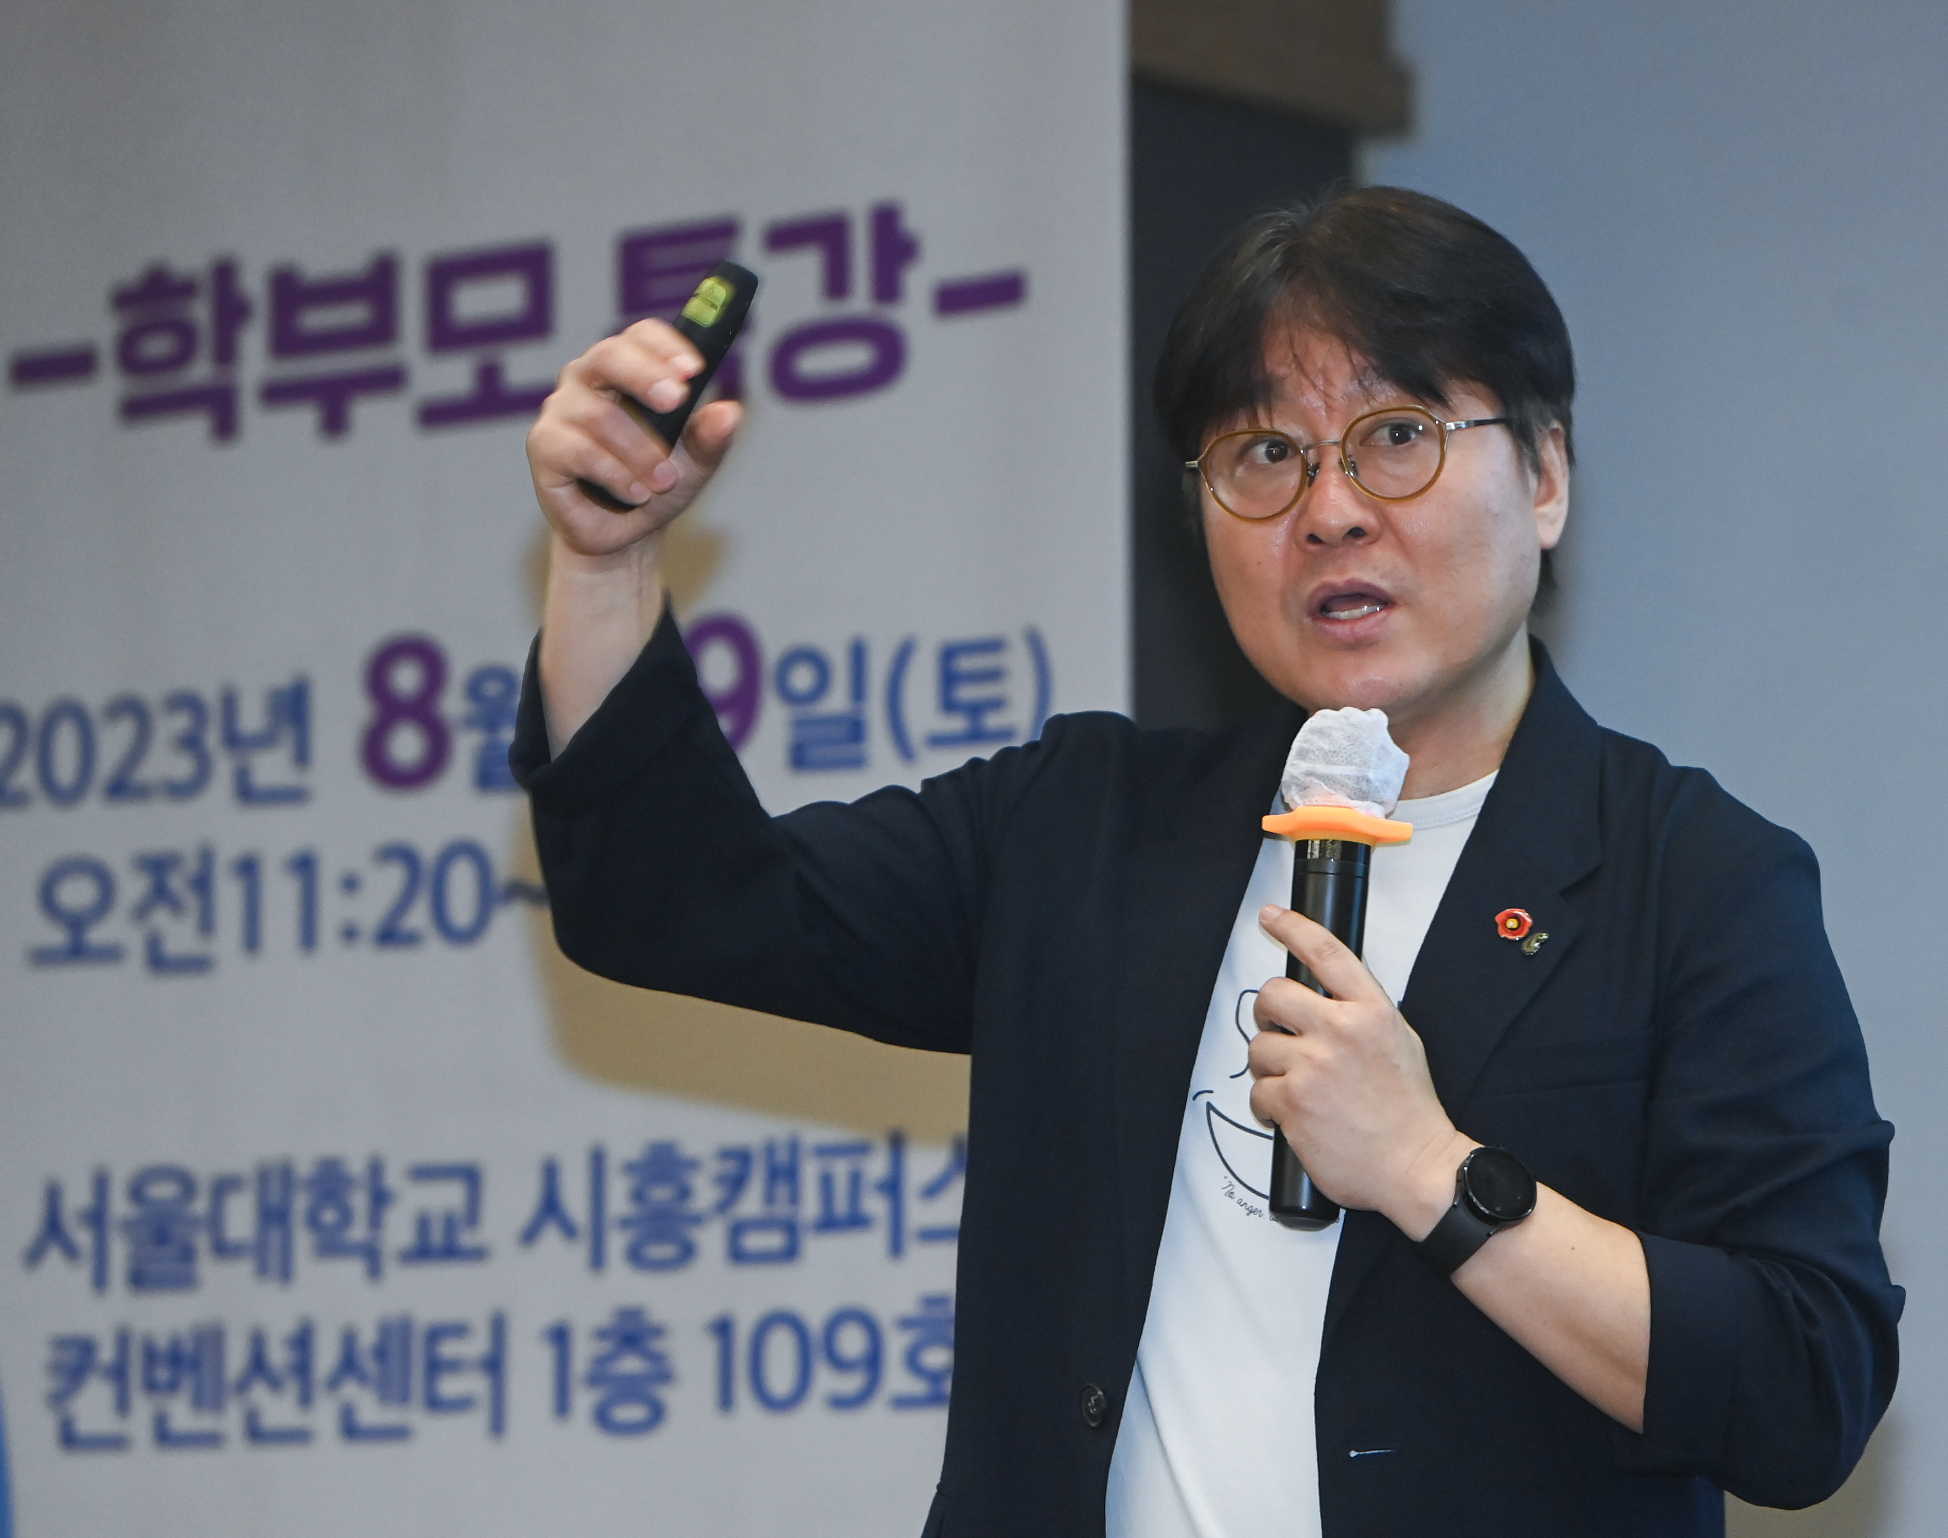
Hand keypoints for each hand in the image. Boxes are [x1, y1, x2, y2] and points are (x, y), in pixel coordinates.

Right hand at [525, 318, 742, 561]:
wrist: (625, 533)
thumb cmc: (657, 483)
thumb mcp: (694, 463)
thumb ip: (709, 438)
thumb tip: (729, 412)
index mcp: (626, 368)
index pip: (641, 336)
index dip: (666, 346)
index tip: (693, 369)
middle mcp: (587, 378)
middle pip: (609, 356)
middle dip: (646, 377)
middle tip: (677, 401)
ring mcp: (560, 409)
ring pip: (600, 415)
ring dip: (640, 452)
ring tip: (664, 481)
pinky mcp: (544, 445)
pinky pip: (578, 450)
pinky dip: (614, 474)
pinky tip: (636, 493)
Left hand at [1247, 905, 1470, 1231]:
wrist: (1416, 1167)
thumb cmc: (1410, 1111)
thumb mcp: (1400, 1041)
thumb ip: (1362, 1013)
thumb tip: (1326, 997)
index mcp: (1371, 1011)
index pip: (1326, 953)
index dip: (1293, 928)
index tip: (1271, 917)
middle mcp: (1340, 1030)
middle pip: (1273, 994)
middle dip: (1269, 1015)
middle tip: (1280, 1035)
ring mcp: (1313, 1065)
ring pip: (1259, 1047)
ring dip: (1269, 1067)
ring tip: (1297, 1087)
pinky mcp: (1292, 1101)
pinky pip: (1257, 1090)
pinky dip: (1268, 1106)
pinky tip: (1292, 1115)